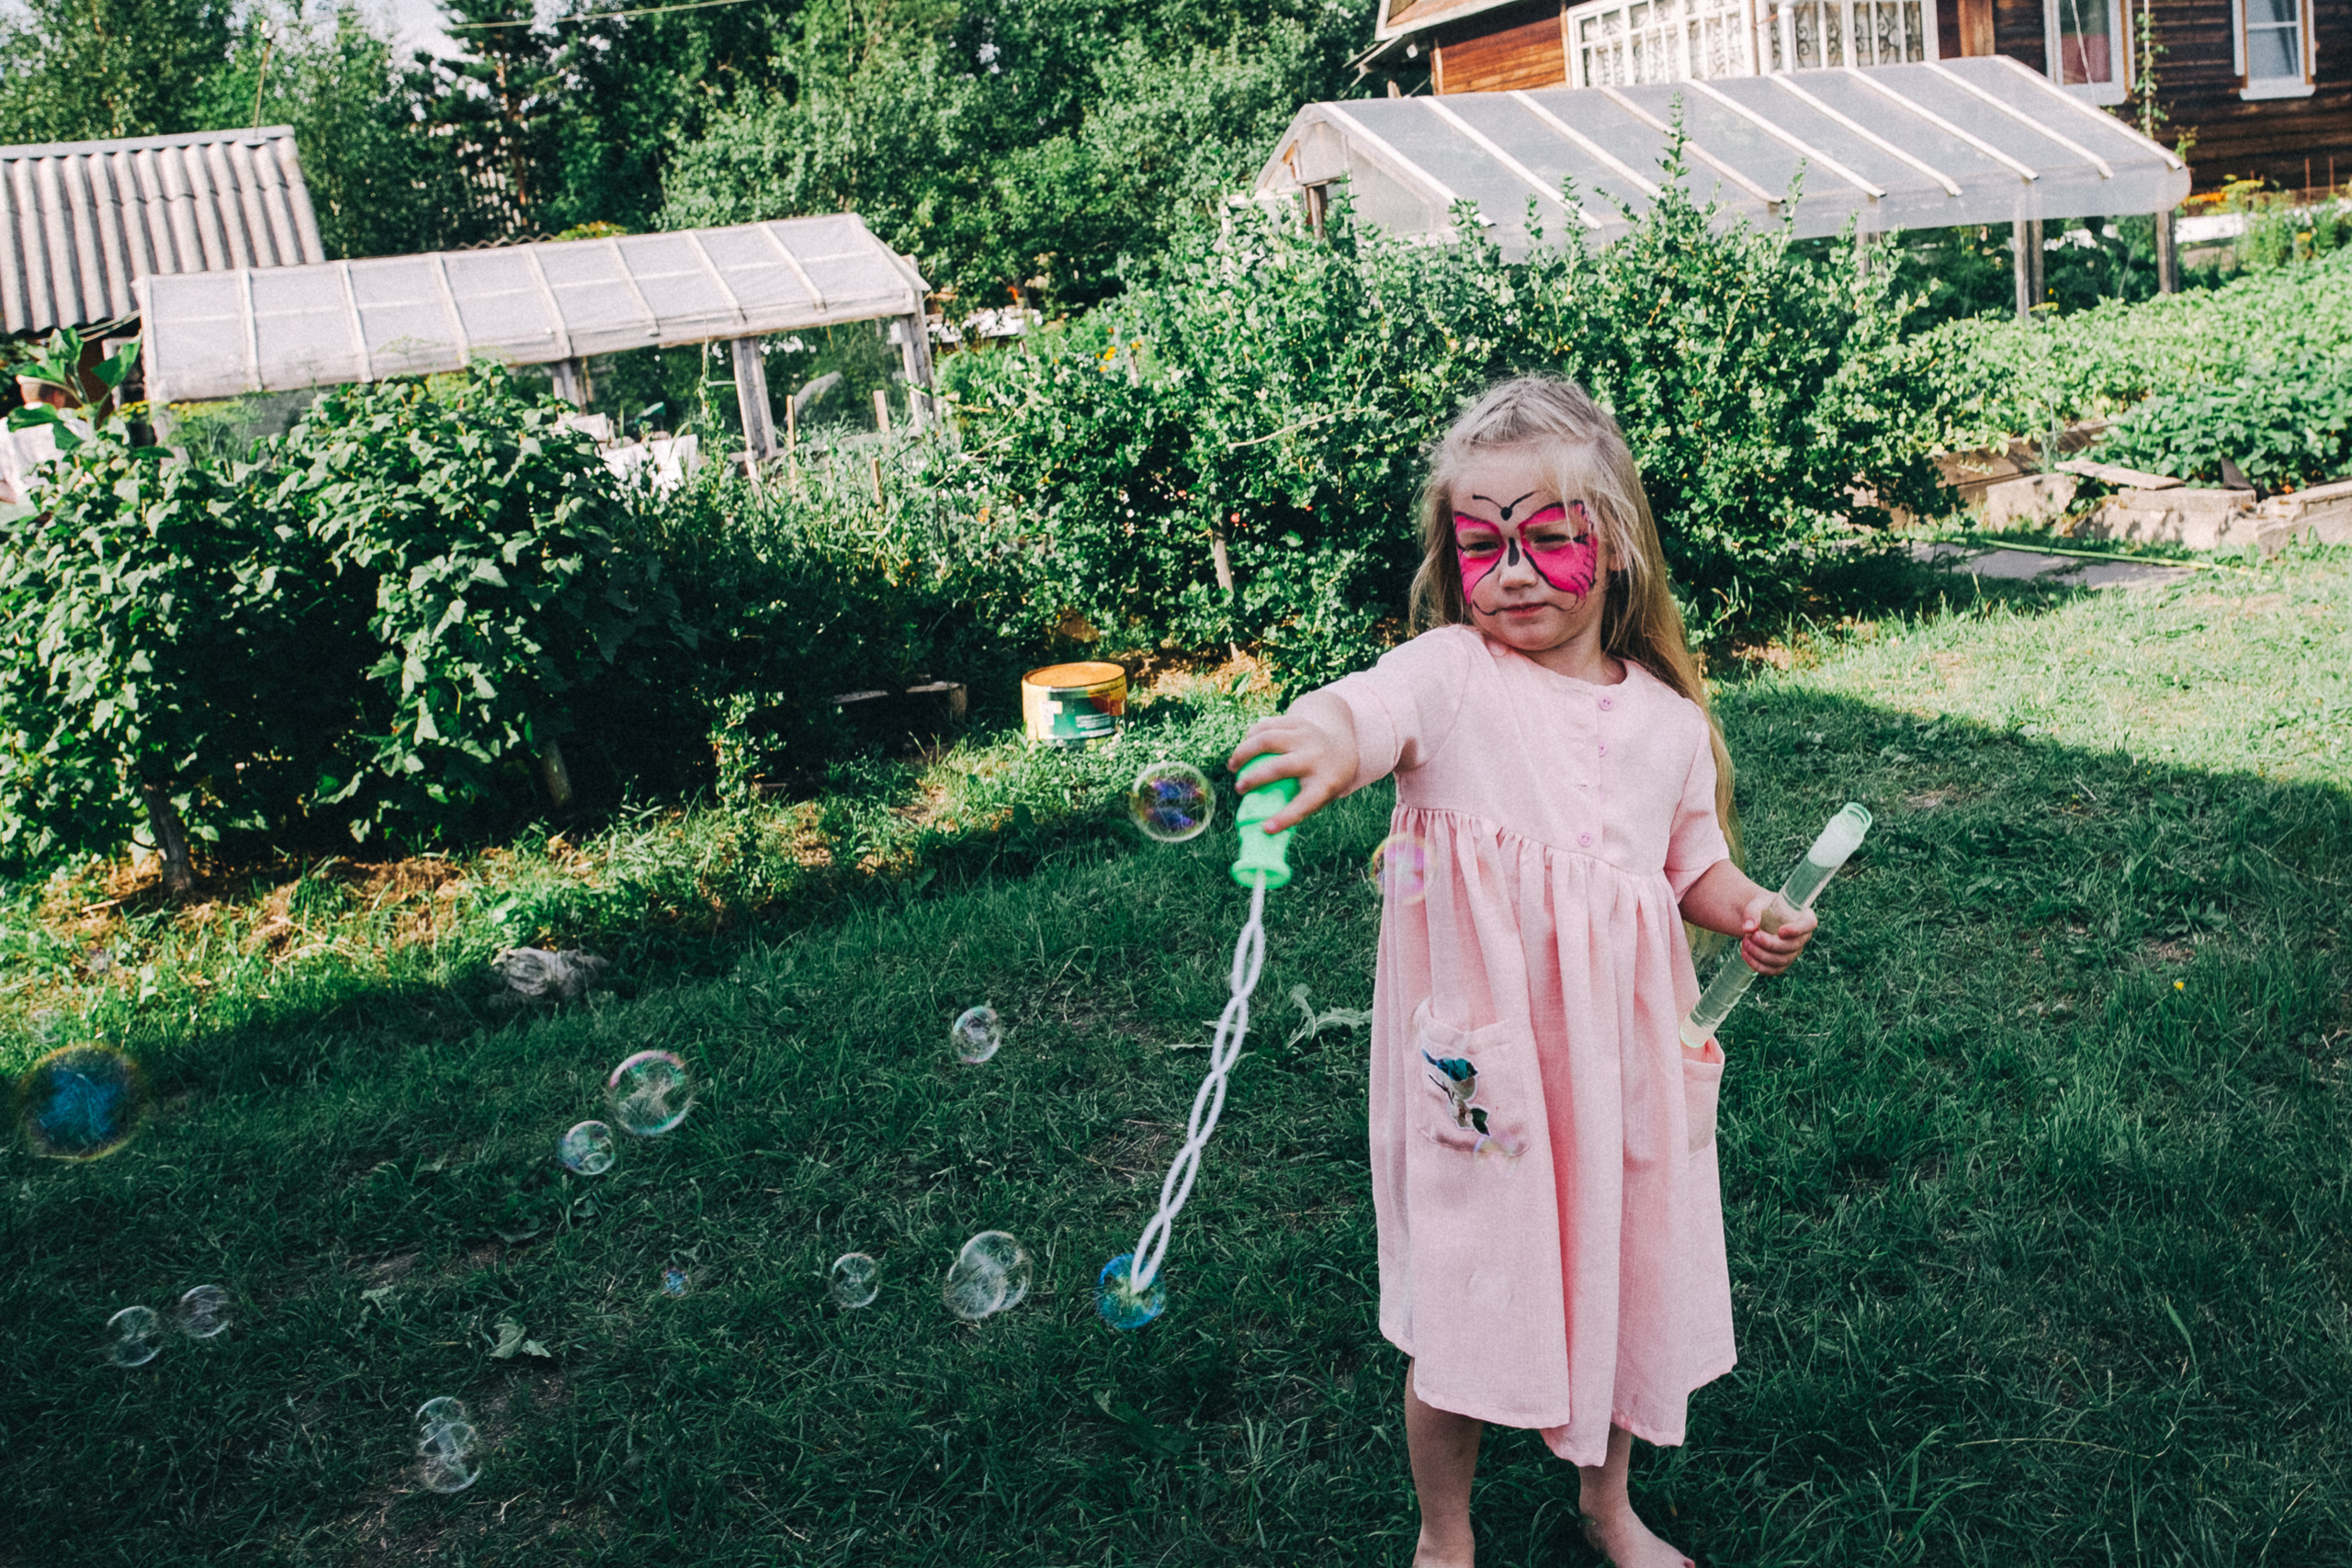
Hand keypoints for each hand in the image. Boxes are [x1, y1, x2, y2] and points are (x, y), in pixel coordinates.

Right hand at [1225, 694, 1357, 833]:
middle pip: (1279, 768)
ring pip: (1268, 740)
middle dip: (1254, 779)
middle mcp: (1317, 757)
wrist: (1342, 746)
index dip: (1284, 818)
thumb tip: (1263, 827)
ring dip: (1244, 753)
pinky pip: (1267, 726)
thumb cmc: (1323, 781)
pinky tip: (1243, 749)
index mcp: (1327, 783)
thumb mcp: (1321, 797)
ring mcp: (1307, 736)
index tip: (1265, 828)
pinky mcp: (1297, 722)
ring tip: (1232, 766)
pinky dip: (1250, 737)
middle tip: (1239, 789)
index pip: (1304, 804)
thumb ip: (1297, 807)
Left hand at [1739, 893, 1816, 975]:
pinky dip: (1757, 965)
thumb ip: (1752, 913)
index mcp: (1803, 917)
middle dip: (1770, 944)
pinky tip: (1745, 953)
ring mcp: (1793, 952)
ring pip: (1781, 960)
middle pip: (1792, 946)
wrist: (1757, 919)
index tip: (1780, 931)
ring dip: (1760, 954)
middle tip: (1752, 936)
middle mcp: (1802, 937)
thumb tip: (1748, 929)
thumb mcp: (1756, 904)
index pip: (1809, 924)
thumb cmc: (1762, 908)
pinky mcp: (1781, 963)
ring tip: (1745, 942)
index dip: (1797, 930)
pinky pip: (1773, 970)